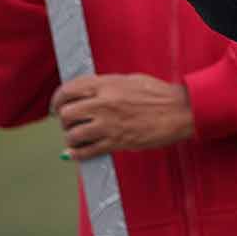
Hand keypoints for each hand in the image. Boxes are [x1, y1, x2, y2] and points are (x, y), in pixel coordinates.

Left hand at [52, 74, 192, 158]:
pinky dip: (77, 154)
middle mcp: (104, 103)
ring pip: (73, 134)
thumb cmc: (158, 94)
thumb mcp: (130, 81)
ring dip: (71, 138)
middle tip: (69, 124)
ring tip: (77, 138)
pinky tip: (76, 154)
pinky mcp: (116, 142)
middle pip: (66, 113)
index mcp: (107, 84)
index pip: (69, 89)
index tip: (57, 106)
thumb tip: (88, 94)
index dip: (57, 99)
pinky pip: (87, 151)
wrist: (179, 111)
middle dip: (64, 120)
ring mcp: (109, 124)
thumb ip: (107, 86)